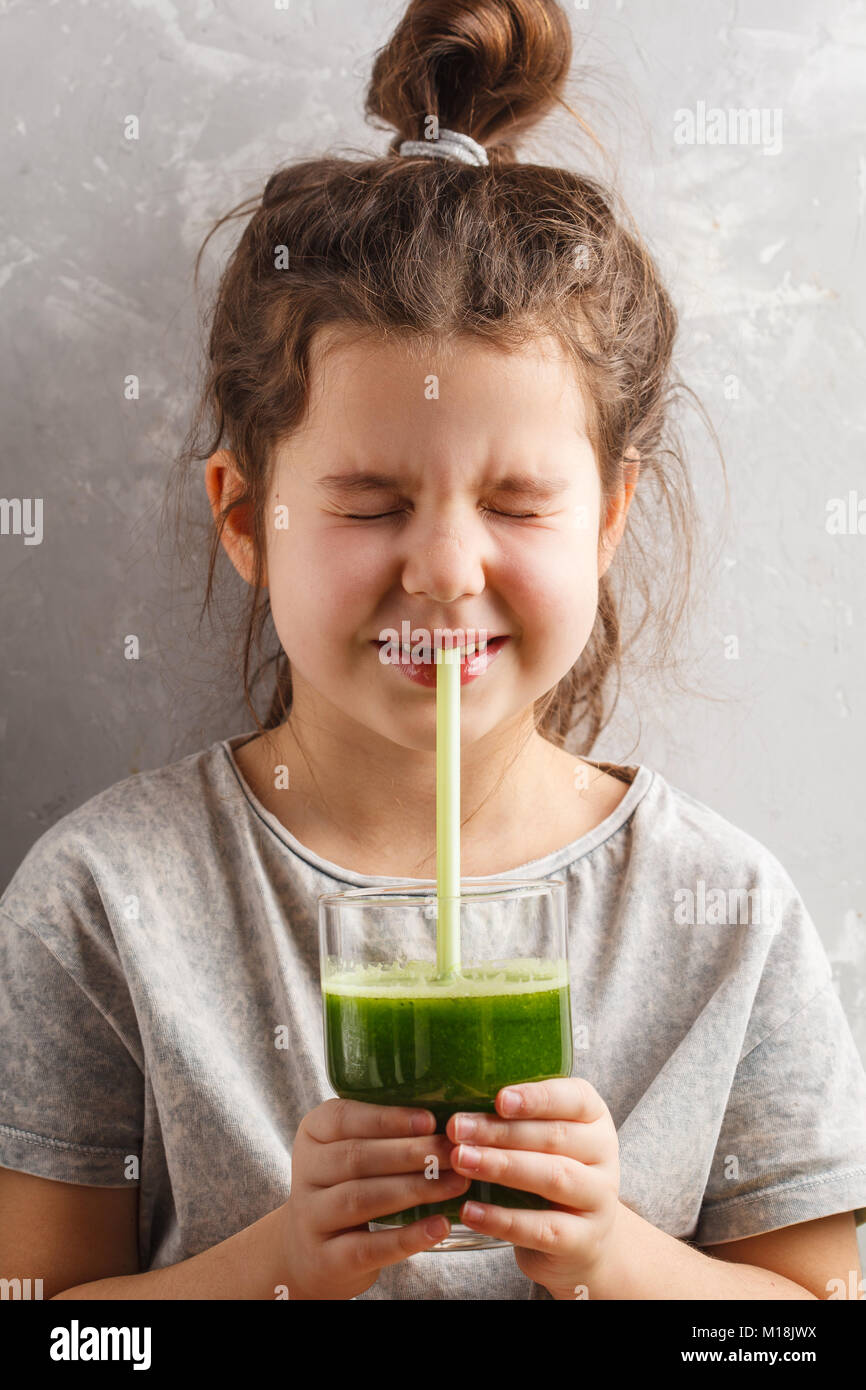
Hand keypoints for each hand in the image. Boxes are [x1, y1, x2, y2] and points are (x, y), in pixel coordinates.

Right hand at [281, 1098, 470, 1298]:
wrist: (311, 1253)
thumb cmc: (346, 1187)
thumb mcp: (350, 1152)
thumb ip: (384, 1134)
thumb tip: (447, 1117)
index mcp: (312, 1134)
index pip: (342, 1118)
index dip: (387, 1119)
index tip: (430, 1120)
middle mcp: (306, 1173)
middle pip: (357, 1157)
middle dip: (411, 1153)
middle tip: (453, 1153)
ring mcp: (311, 1218)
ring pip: (362, 1198)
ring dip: (415, 1189)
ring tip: (456, 1184)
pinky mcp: (327, 1259)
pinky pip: (369, 1247)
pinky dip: (407, 1237)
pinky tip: (439, 1226)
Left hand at [447, 1078, 620, 1299]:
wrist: (582, 1240)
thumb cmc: (549, 1173)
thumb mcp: (543, 1140)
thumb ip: (516, 1120)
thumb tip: (459, 1106)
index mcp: (595, 1118)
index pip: (574, 1098)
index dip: (536, 1098)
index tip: (499, 1099)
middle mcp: (603, 1154)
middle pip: (555, 1137)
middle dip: (501, 1132)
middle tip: (457, 1129)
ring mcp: (598, 1199)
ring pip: (553, 1177)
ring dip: (502, 1167)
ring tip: (462, 1160)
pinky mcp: (584, 1240)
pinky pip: (541, 1229)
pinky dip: (502, 1219)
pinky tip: (469, 1210)